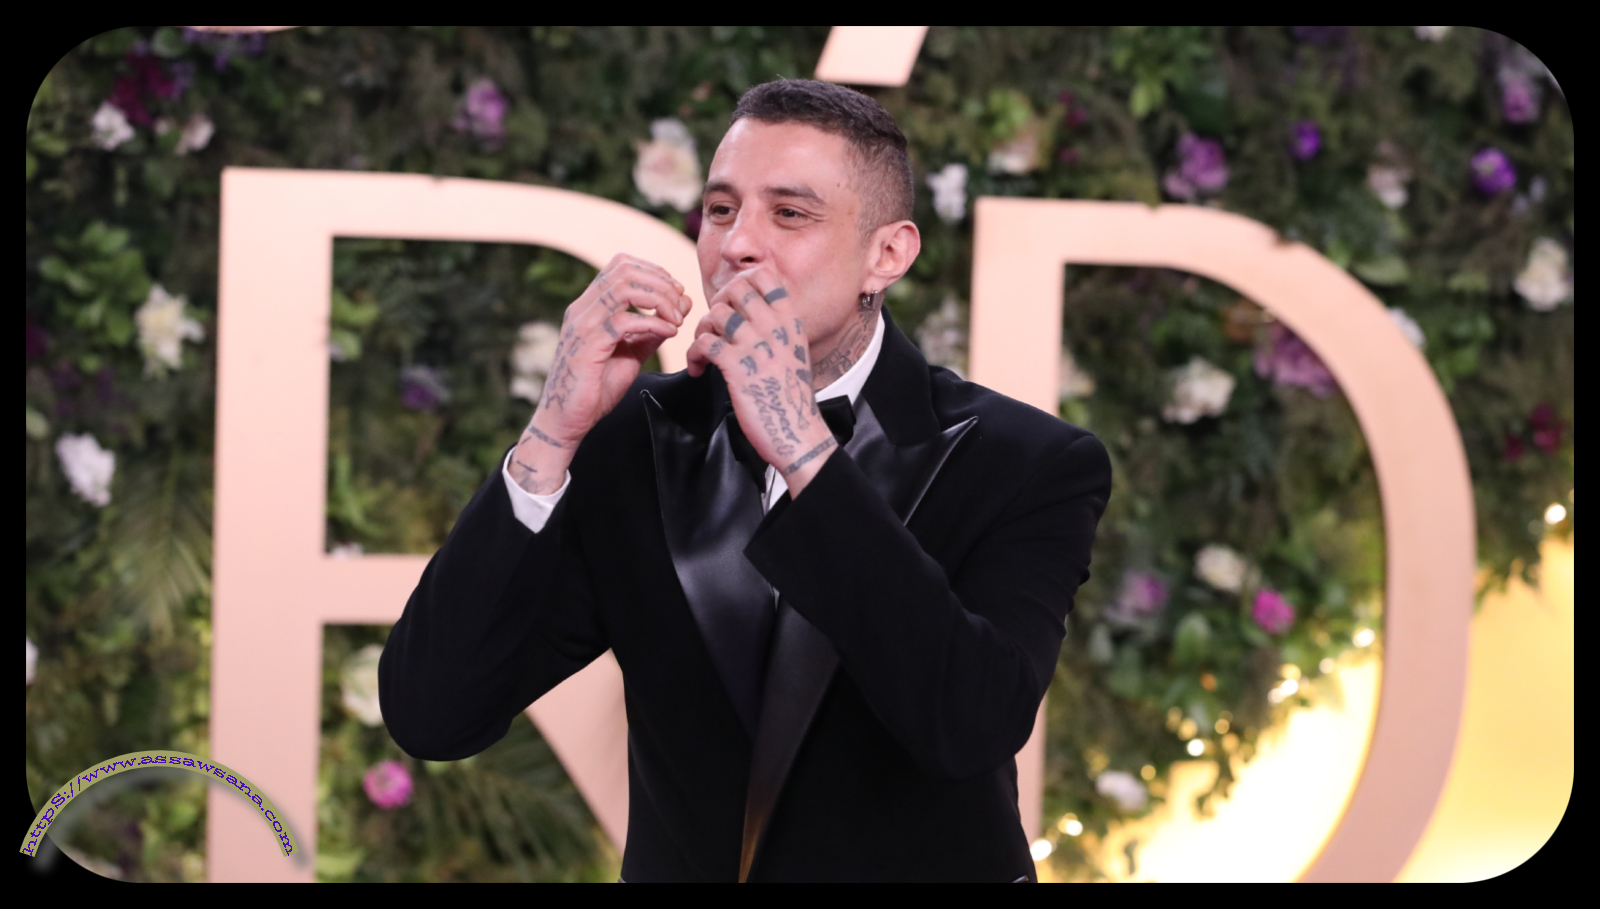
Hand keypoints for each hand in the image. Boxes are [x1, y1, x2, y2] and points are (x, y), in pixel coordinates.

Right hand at [511, 254, 690, 493]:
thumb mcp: (630, 354)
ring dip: (659, 298)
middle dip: (662, 283)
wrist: (566, 420)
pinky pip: (625, 321)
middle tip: (681, 307)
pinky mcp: (588, 345)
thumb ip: (649, 332)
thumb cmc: (595, 389)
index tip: (676, 295)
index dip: (655, 272)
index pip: (621, 265)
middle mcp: (583, 308)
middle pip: (625, 269)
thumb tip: (677, 312)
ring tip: (675, 319)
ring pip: (624, 287)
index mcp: (590, 305)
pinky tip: (668, 333)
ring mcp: (583, 324)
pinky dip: (654, 323)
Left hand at [687, 266, 837, 495]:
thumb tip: (747, 306)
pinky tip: (699, 370)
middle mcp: (774, 326)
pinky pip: (703, 343)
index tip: (732, 307)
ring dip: (701, 331)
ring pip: (715, 314)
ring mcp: (756, 345)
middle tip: (714, 329)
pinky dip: (694, 355)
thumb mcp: (793, 349)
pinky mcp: (738, 367)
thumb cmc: (789, 394)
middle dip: (716, 305)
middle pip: (734, 289)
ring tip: (704, 353)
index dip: (739, 284)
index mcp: (790, 319)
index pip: (763, 275)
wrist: (797, 432)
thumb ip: (775, 325)